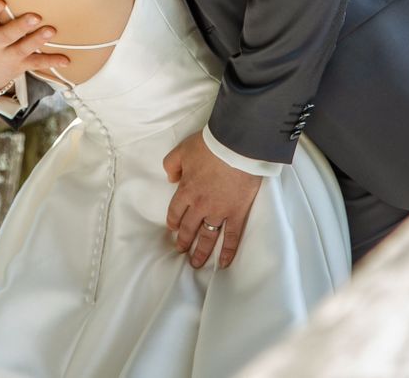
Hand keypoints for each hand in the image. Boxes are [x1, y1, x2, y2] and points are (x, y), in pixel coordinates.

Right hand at [0, 0, 70, 90]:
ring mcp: (7, 56)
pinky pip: (36, 65)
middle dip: (20, 27)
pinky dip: (51, 63)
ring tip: (52, 30)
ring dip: (38, 40)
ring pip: (24, 48)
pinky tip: (67, 60)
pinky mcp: (20, 65)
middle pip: (7, 35)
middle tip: (35, 16)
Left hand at [163, 130, 261, 268]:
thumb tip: (171, 178)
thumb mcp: (182, 150)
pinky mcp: (237, 212)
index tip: (173, 228)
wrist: (237, 146)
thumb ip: (172, 164)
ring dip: (201, 251)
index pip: (175, 211)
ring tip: (196, 263)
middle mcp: (200, 206)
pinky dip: (228, 251)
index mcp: (186, 190)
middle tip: (181, 250)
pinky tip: (223, 263)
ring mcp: (219, 212)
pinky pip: (232, 236)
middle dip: (184, 240)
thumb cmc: (210, 146)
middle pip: (189, 227)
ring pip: (207, 236)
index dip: (173, 221)